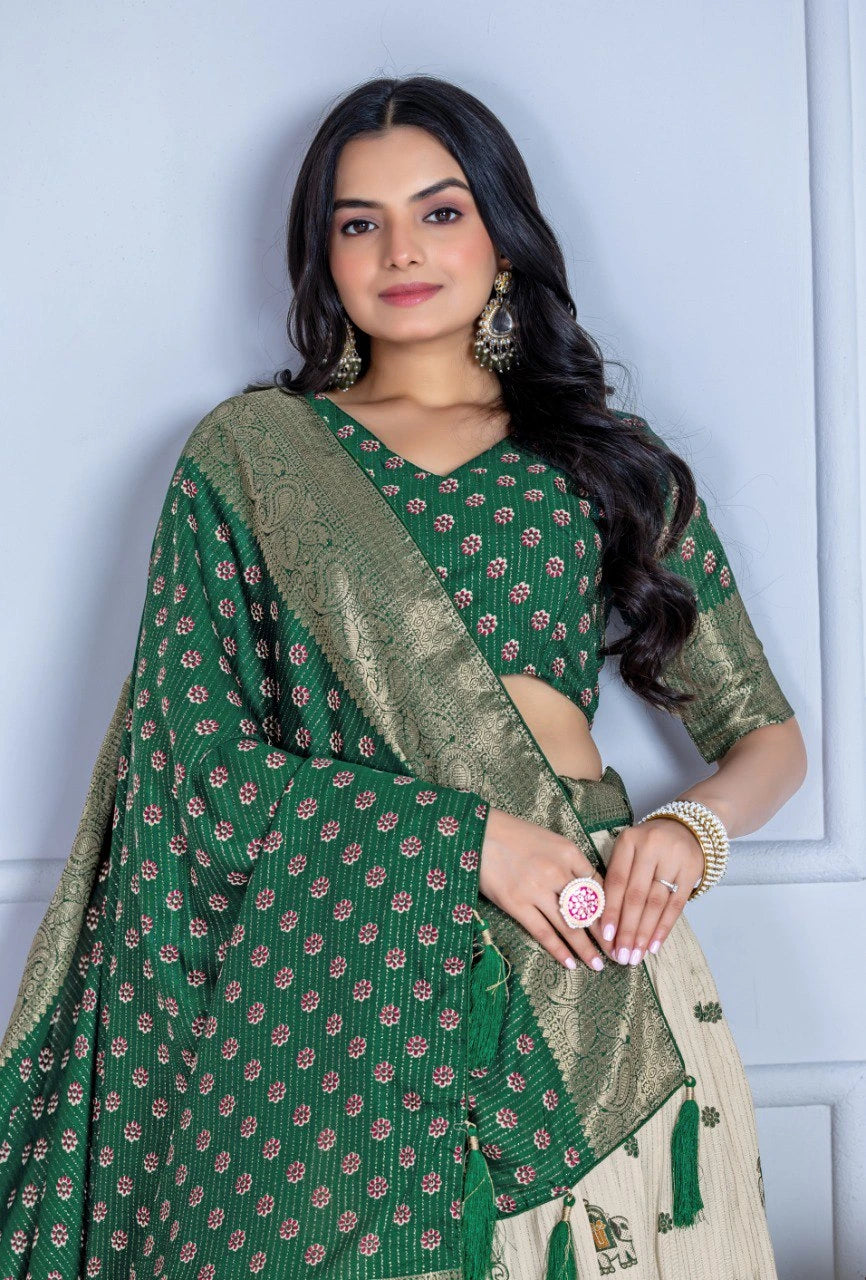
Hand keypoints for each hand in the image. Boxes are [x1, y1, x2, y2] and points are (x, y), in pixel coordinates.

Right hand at [479, 805, 610, 971]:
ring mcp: (536, 889)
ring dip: (586, 949)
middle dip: (605, 934)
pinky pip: (543, 932)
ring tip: (598, 965)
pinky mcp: (516, 904)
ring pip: (569, 926)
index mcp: (569, 852)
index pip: (599, 885)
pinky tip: (570, 963)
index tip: (621, 926)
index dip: (612, 909)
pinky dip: (558, 950)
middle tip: (618, 952)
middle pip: (588, 909)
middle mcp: (557, 871)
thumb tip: (589, 891)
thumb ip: (570, 863)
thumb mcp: (550, 841)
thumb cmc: (515, 835)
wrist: (478, 832)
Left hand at [597, 817, 704, 965]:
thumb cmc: (649, 845)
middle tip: (620, 955)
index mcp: (629, 841)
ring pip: (656, 903)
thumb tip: (605, 920)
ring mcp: (673, 859)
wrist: (688, 827)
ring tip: (635, 956)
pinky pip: (676, 905)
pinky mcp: (692, 871)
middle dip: (627, 929)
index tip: (605, 936)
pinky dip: (664, 928)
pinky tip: (654, 945)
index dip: (611, 910)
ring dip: (644, 933)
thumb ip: (618, 876)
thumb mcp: (629, 849)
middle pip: (636, 896)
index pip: (617, 881)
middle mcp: (651, 848)